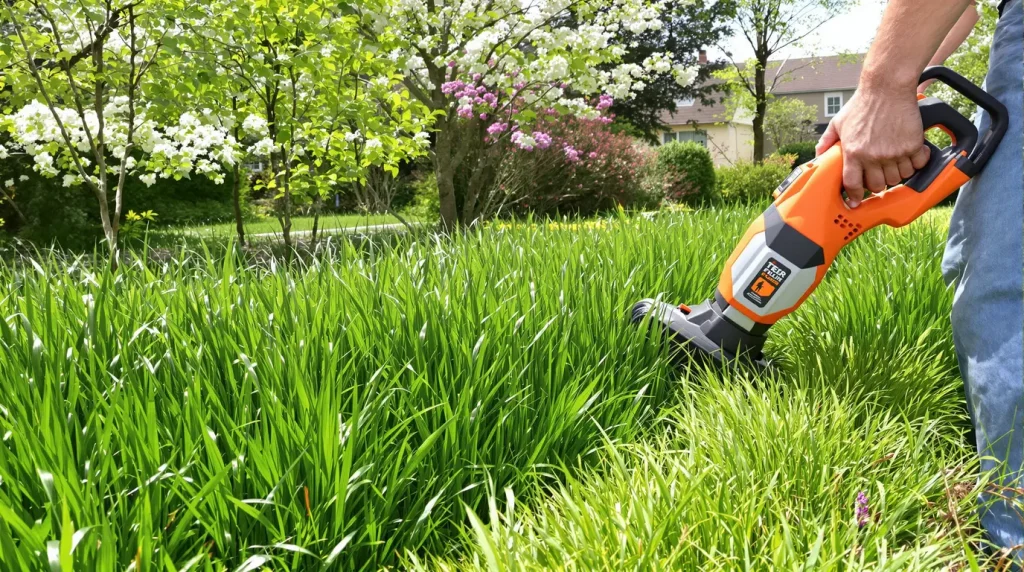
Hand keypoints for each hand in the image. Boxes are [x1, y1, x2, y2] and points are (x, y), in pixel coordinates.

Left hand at [815, 88, 930, 207]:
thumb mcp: (838, 122)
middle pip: (877, 186)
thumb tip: (819, 154)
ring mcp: (893, 152)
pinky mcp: (912, 146)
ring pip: (898, 178)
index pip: (852, 185)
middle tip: (879, 175)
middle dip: (877, 184)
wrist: (887, 87)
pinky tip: (910, 156)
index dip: (854, 196)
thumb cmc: (863, 103)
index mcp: (853, 152)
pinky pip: (916, 165)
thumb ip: (827, 141)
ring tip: (894, 163)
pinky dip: (915, 163)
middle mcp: (873, 156)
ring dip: (897, 174)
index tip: (856, 201)